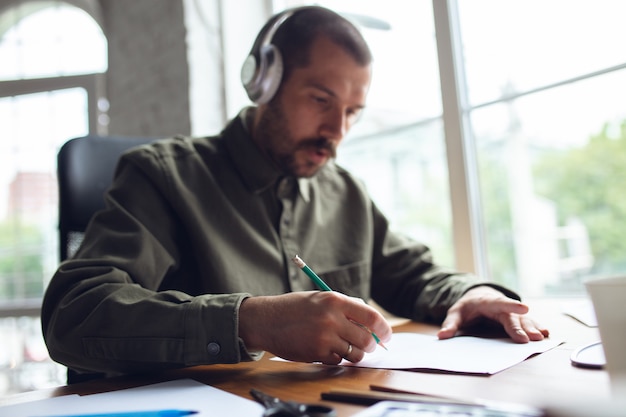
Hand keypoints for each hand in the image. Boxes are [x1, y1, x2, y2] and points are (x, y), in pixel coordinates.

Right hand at [239, 291, 391, 364]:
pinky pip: (338, 361)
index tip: (387, 334)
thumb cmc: (294, 308)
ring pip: (355, 353)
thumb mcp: (321, 298)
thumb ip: (345, 306)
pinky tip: (327, 349)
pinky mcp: (317, 353)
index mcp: (335, 300)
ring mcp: (325, 337)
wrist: (266, 320)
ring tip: (346, 347)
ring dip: (355, 354)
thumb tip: (371, 320)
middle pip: (367, 339)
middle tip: (369, 345)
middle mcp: (332, 318)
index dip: (384, 328)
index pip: (371, 316)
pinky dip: (337, 358)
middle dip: (372, 345)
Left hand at [437, 286, 549, 342]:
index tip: (523, 307)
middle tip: (532, 338)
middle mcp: (501, 306)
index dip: (511, 305)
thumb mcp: (456, 313)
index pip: (499, 303)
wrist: (478, 298)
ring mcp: (510, 312)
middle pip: (513, 316)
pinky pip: (527, 323)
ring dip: (533, 328)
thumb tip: (442, 336)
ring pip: (523, 319)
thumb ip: (450, 324)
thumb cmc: (467, 307)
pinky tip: (546, 333)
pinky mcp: (516, 319)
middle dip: (522, 327)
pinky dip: (536, 327)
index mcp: (487, 302)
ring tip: (542, 336)